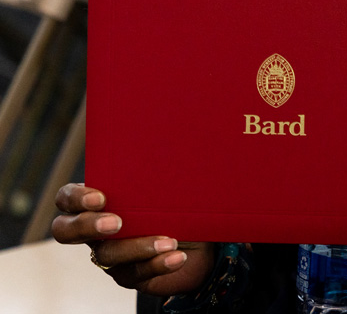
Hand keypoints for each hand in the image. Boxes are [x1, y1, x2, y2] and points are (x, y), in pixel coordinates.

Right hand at [52, 184, 214, 296]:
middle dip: (86, 226)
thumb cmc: (180, 201)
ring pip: (107, 254)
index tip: (101, 198)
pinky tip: (177, 256)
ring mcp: (110, 253)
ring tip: (169, 242)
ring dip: (138, 247)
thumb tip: (170, 151)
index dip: (75, 198)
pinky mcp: (128, 274)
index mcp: (100, 200)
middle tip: (116, 223)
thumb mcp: (169, 185)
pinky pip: (135, 273)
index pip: (67, 197)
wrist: (200, 236)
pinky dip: (157, 264)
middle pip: (65, 231)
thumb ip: (158, 174)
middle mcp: (95, 228)